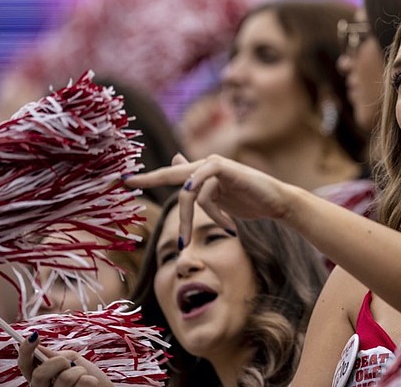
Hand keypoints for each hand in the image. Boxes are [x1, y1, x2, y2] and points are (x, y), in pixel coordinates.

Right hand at [18, 333, 113, 386]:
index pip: (26, 365)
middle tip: (70, 363)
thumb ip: (57, 356)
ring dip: (80, 371)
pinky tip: (91, 384)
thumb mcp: (74, 361)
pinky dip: (89, 380)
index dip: (26, 351)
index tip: (34, 336)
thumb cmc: (90, 376)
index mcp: (42, 378)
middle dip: (59, 362)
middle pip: (39, 374)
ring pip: (65, 378)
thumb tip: (38, 347)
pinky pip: (81, 384)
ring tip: (84, 376)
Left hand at [125, 154, 293, 245]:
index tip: (124, 180)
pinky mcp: (224, 168)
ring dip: (189, 220)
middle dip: (147, 178)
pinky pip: (204, 193)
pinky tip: (227, 225)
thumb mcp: (220, 197)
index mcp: (201, 173)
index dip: (148, 176)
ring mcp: (214, 164)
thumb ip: (199, 185)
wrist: (277, 202)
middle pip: (170, 174)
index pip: (170, 173)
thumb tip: (177, 160)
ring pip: (187, 193)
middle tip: (126, 182)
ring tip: (191, 241)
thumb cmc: (250, 201)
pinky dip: (214, 214)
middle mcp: (205, 164)